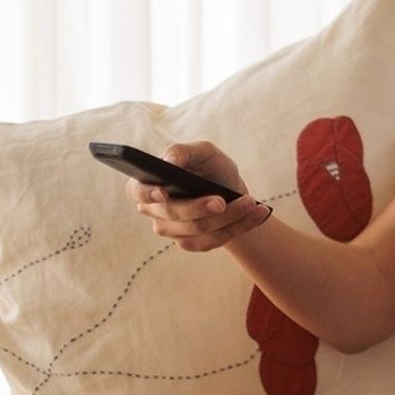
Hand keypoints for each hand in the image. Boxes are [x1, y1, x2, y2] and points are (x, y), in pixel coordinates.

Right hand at [128, 141, 268, 251]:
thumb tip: (170, 160)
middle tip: (223, 200)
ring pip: (199, 229)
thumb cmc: (211, 168)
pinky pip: (215, 240)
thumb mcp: (203, 153)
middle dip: (201, 207)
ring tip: (252, 203)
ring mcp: (173, 230)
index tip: (164, 192)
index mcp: (149, 184)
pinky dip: (240, 226)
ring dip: (230, 216)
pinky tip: (258, 214)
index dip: (148, 193)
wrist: (231, 191)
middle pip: (174, 213)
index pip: (137, 191)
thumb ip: (184, 151)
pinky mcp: (193, 243)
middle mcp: (155, 211)